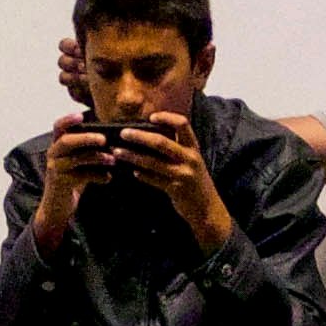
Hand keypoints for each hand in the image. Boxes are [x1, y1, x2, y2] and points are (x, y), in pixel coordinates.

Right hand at [38, 126, 109, 234]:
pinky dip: (97, 175)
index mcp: (57, 144)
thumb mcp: (78, 161)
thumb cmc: (72, 178)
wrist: (58, 206)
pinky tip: (108, 177)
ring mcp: (56, 169)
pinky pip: (81, 176)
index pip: (58, 126)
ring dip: (97, 157)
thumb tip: (113, 139)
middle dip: (87, 138)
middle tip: (104, 139)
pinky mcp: (61, 183)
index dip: (68, 119)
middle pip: (67, 141)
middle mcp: (53, 154)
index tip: (81, 115)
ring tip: (112, 159)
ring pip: (76, 158)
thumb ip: (88, 149)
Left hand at [109, 108, 236, 243]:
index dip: (166, 118)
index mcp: (194, 148)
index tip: (151, 117)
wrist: (207, 208)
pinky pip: (153, 180)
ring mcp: (183, 175)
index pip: (182, 124)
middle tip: (123, 133)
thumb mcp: (191, 161)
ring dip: (133, 156)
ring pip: (153, 162)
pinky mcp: (175, 189)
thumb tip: (147, 136)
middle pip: (161, 142)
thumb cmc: (195, 181)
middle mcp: (190, 159)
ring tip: (117, 152)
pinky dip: (141, 174)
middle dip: (139, 136)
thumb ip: (176, 149)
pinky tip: (132, 171)